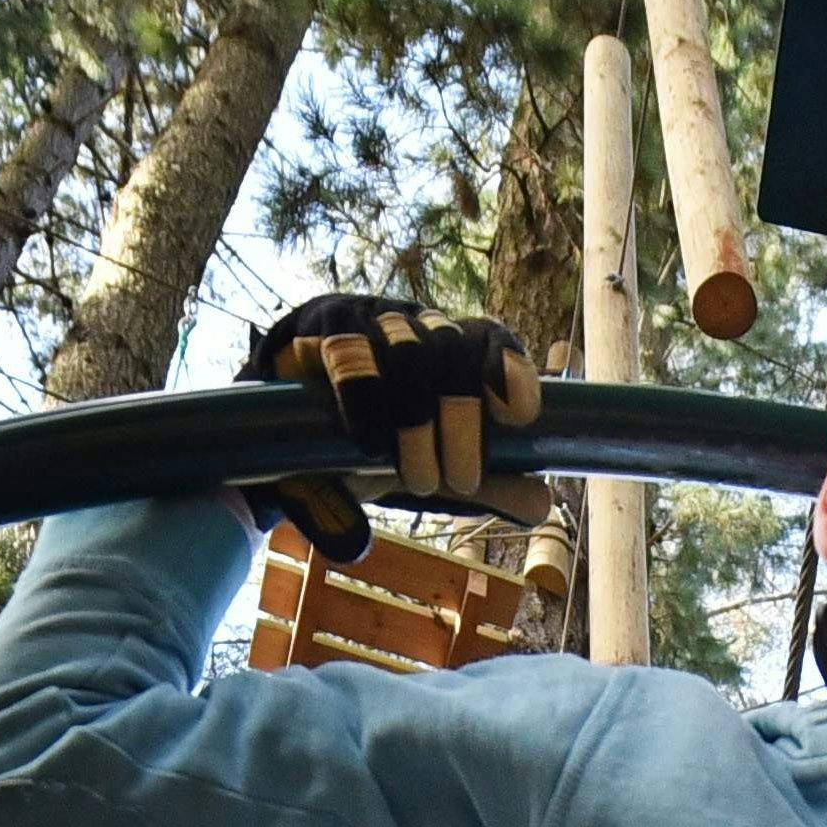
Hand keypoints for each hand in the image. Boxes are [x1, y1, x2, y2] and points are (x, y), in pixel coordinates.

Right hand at [241, 293, 547, 560]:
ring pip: (407, 351)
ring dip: (419, 421)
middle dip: (464, 422)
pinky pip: (349, 352)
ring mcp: (369, 322)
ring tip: (420, 480)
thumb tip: (544, 504)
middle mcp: (416, 328)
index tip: (521, 415)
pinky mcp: (322, 328)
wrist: (282, 440)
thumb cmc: (371, 446)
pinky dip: (364, 400)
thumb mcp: (431, 471)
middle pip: (453, 353)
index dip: (510, 369)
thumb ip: (487, 484)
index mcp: (451, 352)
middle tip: (458, 481)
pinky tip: (367, 442)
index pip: (491, 339)